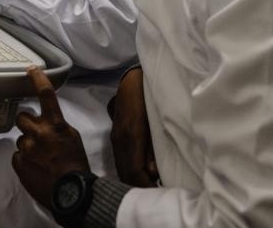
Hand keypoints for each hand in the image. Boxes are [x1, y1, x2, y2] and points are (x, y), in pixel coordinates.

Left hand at [12, 66, 90, 210]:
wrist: (70, 193)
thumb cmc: (76, 164)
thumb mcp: (73, 137)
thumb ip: (57, 126)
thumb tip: (47, 123)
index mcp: (55, 124)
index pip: (45, 94)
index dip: (37, 78)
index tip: (31, 70)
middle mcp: (38, 133)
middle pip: (22, 116)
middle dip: (27, 122)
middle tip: (37, 132)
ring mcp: (27, 149)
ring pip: (21, 139)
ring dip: (29, 144)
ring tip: (42, 158)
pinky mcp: (19, 163)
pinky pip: (17, 155)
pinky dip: (25, 159)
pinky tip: (36, 167)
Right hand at [110, 67, 158, 186]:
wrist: (133, 77)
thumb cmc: (149, 95)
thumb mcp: (157, 118)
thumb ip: (154, 146)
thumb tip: (152, 172)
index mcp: (131, 136)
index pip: (133, 172)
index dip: (144, 186)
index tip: (156, 193)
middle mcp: (119, 139)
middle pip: (124, 172)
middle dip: (137, 186)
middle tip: (153, 195)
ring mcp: (115, 137)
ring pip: (120, 166)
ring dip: (132, 179)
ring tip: (147, 187)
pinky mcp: (115, 134)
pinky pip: (120, 158)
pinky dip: (128, 170)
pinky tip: (138, 174)